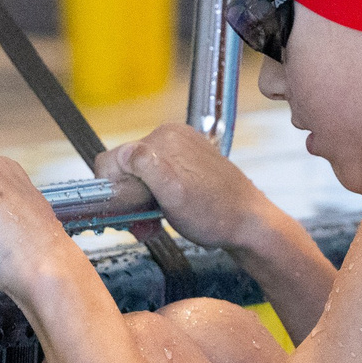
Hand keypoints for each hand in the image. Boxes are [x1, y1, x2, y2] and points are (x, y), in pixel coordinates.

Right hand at [98, 123, 267, 249]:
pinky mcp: (185, 162)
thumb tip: (125, 152)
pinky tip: (164, 212)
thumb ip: (147, 169)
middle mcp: (170, 137)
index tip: (124, 211)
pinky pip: (154, 177)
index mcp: (164, 138)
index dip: (112, 190)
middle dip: (128, 199)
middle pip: (124, 168)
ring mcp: (179, 149)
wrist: (249, 225)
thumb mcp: (175, 196)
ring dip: (139, 202)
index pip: (113, 158)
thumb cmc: (218, 216)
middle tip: (142, 223)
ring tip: (154, 221)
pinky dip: (153, 197)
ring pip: (138, 175)